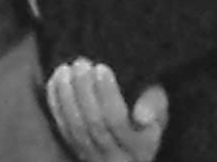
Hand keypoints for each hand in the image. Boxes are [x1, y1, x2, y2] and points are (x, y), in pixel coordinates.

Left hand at [46, 59, 167, 161]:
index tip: (101, 67)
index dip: (107, 94)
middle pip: (93, 124)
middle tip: (81, 63)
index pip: (117, 121)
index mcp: (140, 148)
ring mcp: (92, 157)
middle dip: (84, 90)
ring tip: (66, 69)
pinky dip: (56, 103)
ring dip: (67, 95)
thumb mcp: (160, 112)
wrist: (131, 143)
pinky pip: (62, 128)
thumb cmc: (148, 118)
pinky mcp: (75, 151)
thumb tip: (141, 116)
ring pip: (74, 128)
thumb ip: (154, 107)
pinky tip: (57, 81)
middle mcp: (115, 158)